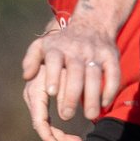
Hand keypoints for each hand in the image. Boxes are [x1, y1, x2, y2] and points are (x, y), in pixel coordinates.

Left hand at [22, 15, 121, 140]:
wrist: (92, 23)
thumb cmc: (61, 42)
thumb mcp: (42, 45)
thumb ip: (31, 60)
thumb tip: (26, 76)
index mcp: (57, 48)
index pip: (54, 60)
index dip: (53, 76)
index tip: (51, 93)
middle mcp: (76, 50)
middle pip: (75, 72)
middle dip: (72, 95)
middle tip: (67, 115)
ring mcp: (95, 53)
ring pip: (94, 76)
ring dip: (92, 97)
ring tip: (90, 116)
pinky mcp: (110, 56)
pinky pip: (113, 73)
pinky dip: (110, 89)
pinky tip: (105, 103)